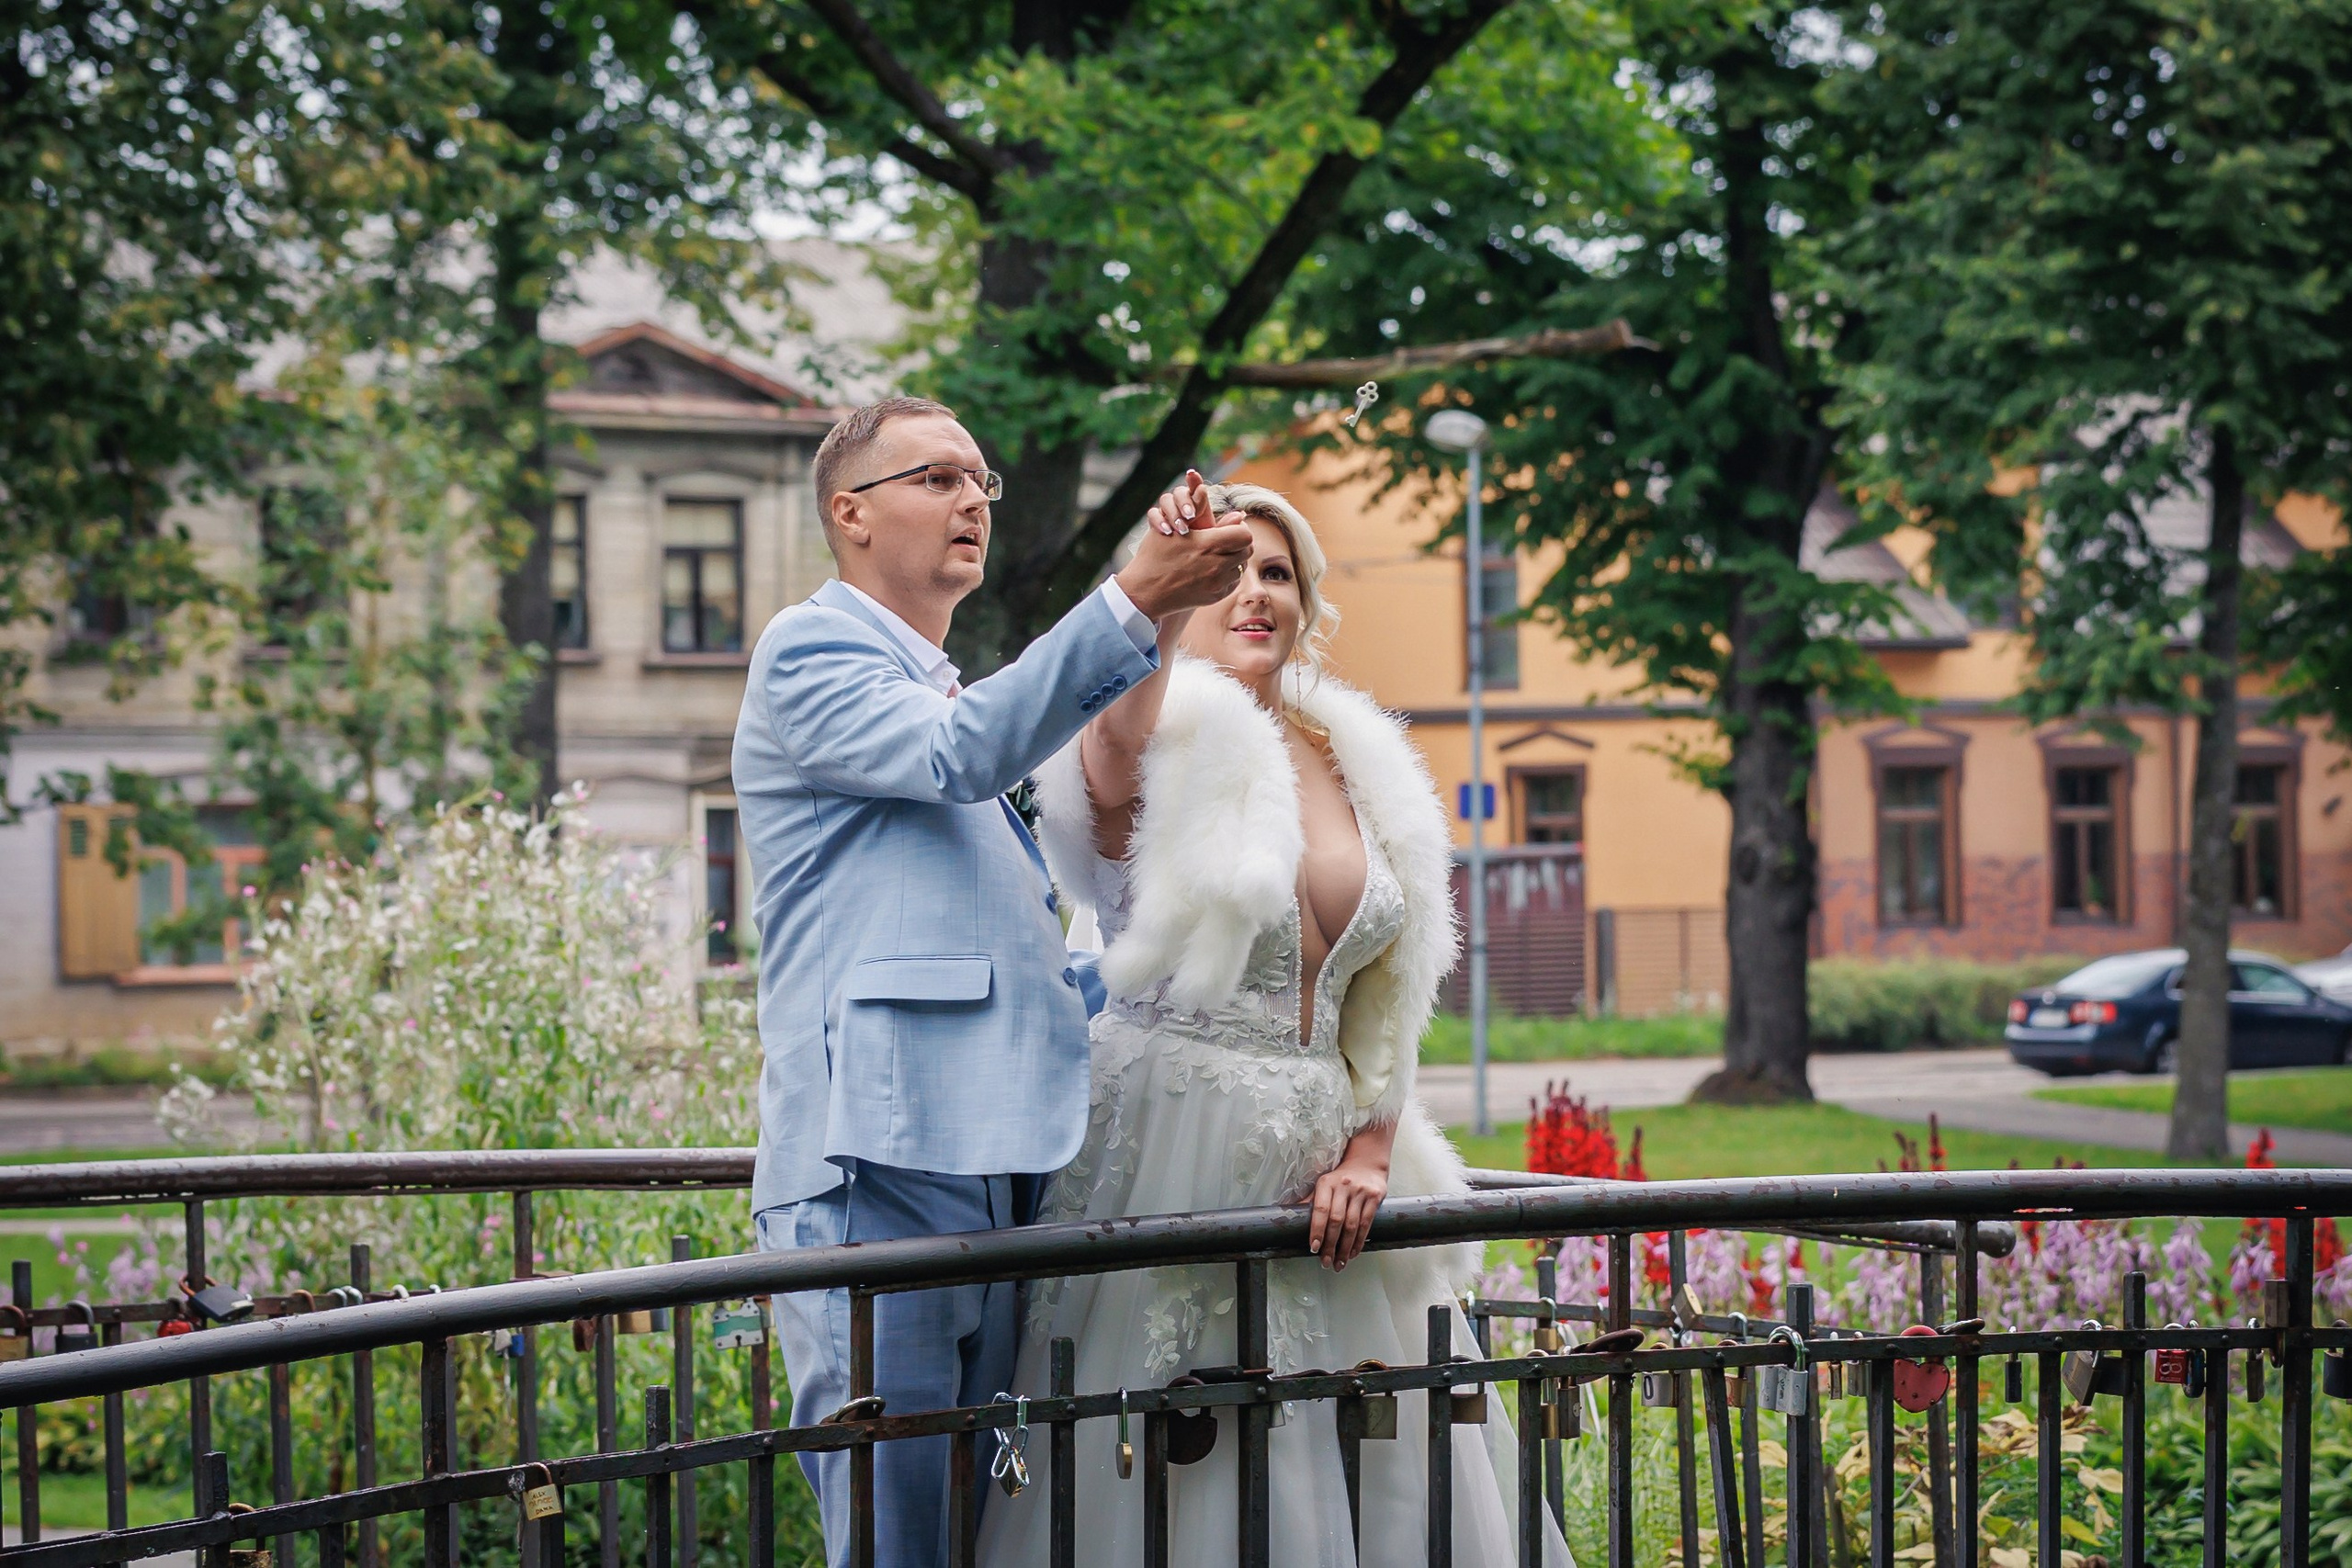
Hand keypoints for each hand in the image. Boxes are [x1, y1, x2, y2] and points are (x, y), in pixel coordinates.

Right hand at [1114, 469, 1252, 619]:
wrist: (1145, 590)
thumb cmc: (1156, 555)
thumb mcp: (1177, 529)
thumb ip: (1210, 518)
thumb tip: (1238, 514)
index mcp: (1207, 544)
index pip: (1245, 535)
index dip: (1240, 529)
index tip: (1231, 528)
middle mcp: (1216, 565)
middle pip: (1247, 550)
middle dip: (1239, 544)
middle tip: (1226, 541)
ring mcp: (1217, 584)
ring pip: (1241, 567)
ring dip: (1234, 560)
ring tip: (1217, 555)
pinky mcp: (1215, 597)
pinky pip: (1233, 583)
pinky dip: (1228, 575)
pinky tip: (1213, 570)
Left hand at [1305, 1149, 1388, 1270]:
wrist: (1367, 1163)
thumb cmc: (1341, 1178)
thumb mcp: (1324, 1184)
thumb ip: (1311, 1201)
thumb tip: (1289, 1217)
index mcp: (1326, 1183)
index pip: (1320, 1210)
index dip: (1317, 1230)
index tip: (1314, 1248)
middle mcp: (1343, 1186)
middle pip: (1336, 1221)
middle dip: (1330, 1245)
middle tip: (1326, 1262)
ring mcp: (1360, 1192)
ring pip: (1352, 1225)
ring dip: (1345, 1248)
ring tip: (1339, 1263)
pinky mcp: (1375, 1197)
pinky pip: (1366, 1223)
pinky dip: (1359, 1241)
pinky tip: (1353, 1252)